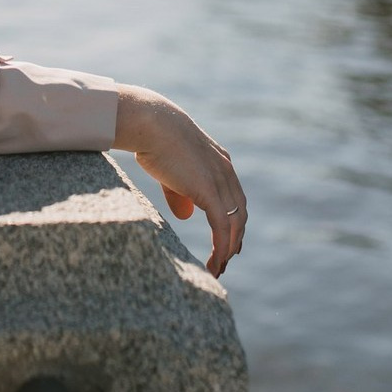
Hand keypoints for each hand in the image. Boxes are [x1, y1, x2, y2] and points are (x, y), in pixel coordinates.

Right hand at [112, 84, 246, 277]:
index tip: (229, 241)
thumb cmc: (154, 139)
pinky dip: (221, 249)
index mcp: (220, 163)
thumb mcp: (170, 169)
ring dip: (228, 249)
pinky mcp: (210, 192)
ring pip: (234, 225)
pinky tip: (215, 263)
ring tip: (218, 268)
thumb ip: (180, 193)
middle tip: (225, 260)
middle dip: (234, 239)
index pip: (235, 198)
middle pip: (239, 214)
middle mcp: (226, 172)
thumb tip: (186, 216)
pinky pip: (222, 228)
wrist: (151, 123)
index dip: (233, 221)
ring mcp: (220, 182)